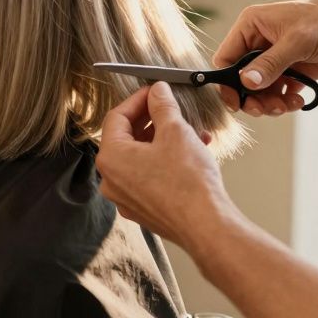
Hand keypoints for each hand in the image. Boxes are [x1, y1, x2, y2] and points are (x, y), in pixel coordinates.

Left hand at [95, 82, 237, 250]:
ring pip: (142, 157)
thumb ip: (162, 106)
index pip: (116, 117)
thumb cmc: (188, 183)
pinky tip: (193, 152)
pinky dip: (168, 161)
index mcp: (110, 158)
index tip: (154, 92)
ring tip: (193, 131)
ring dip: (166, 140)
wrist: (206, 226)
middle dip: (154, 120)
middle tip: (171, 108)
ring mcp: (127, 198)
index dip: (138, 100)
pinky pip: (150, 176)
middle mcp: (112, 180)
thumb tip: (158, 92)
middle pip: (127, 138)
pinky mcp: (144, 209)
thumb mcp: (176, 131)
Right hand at [213, 0, 317, 116]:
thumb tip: (245, 83)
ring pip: (258, 89)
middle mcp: (259, 41)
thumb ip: (270, 63)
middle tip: (266, 109)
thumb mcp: (298, 41)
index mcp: (252, 25)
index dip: (227, 82)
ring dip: (269, 103)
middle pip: (240, 78)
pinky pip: (277, 92)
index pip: (226, 58)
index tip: (237, 102)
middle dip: (252, 97)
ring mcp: (276, 57)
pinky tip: (299, 100)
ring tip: (287, 106)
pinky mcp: (292, 70)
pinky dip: (284, 101)